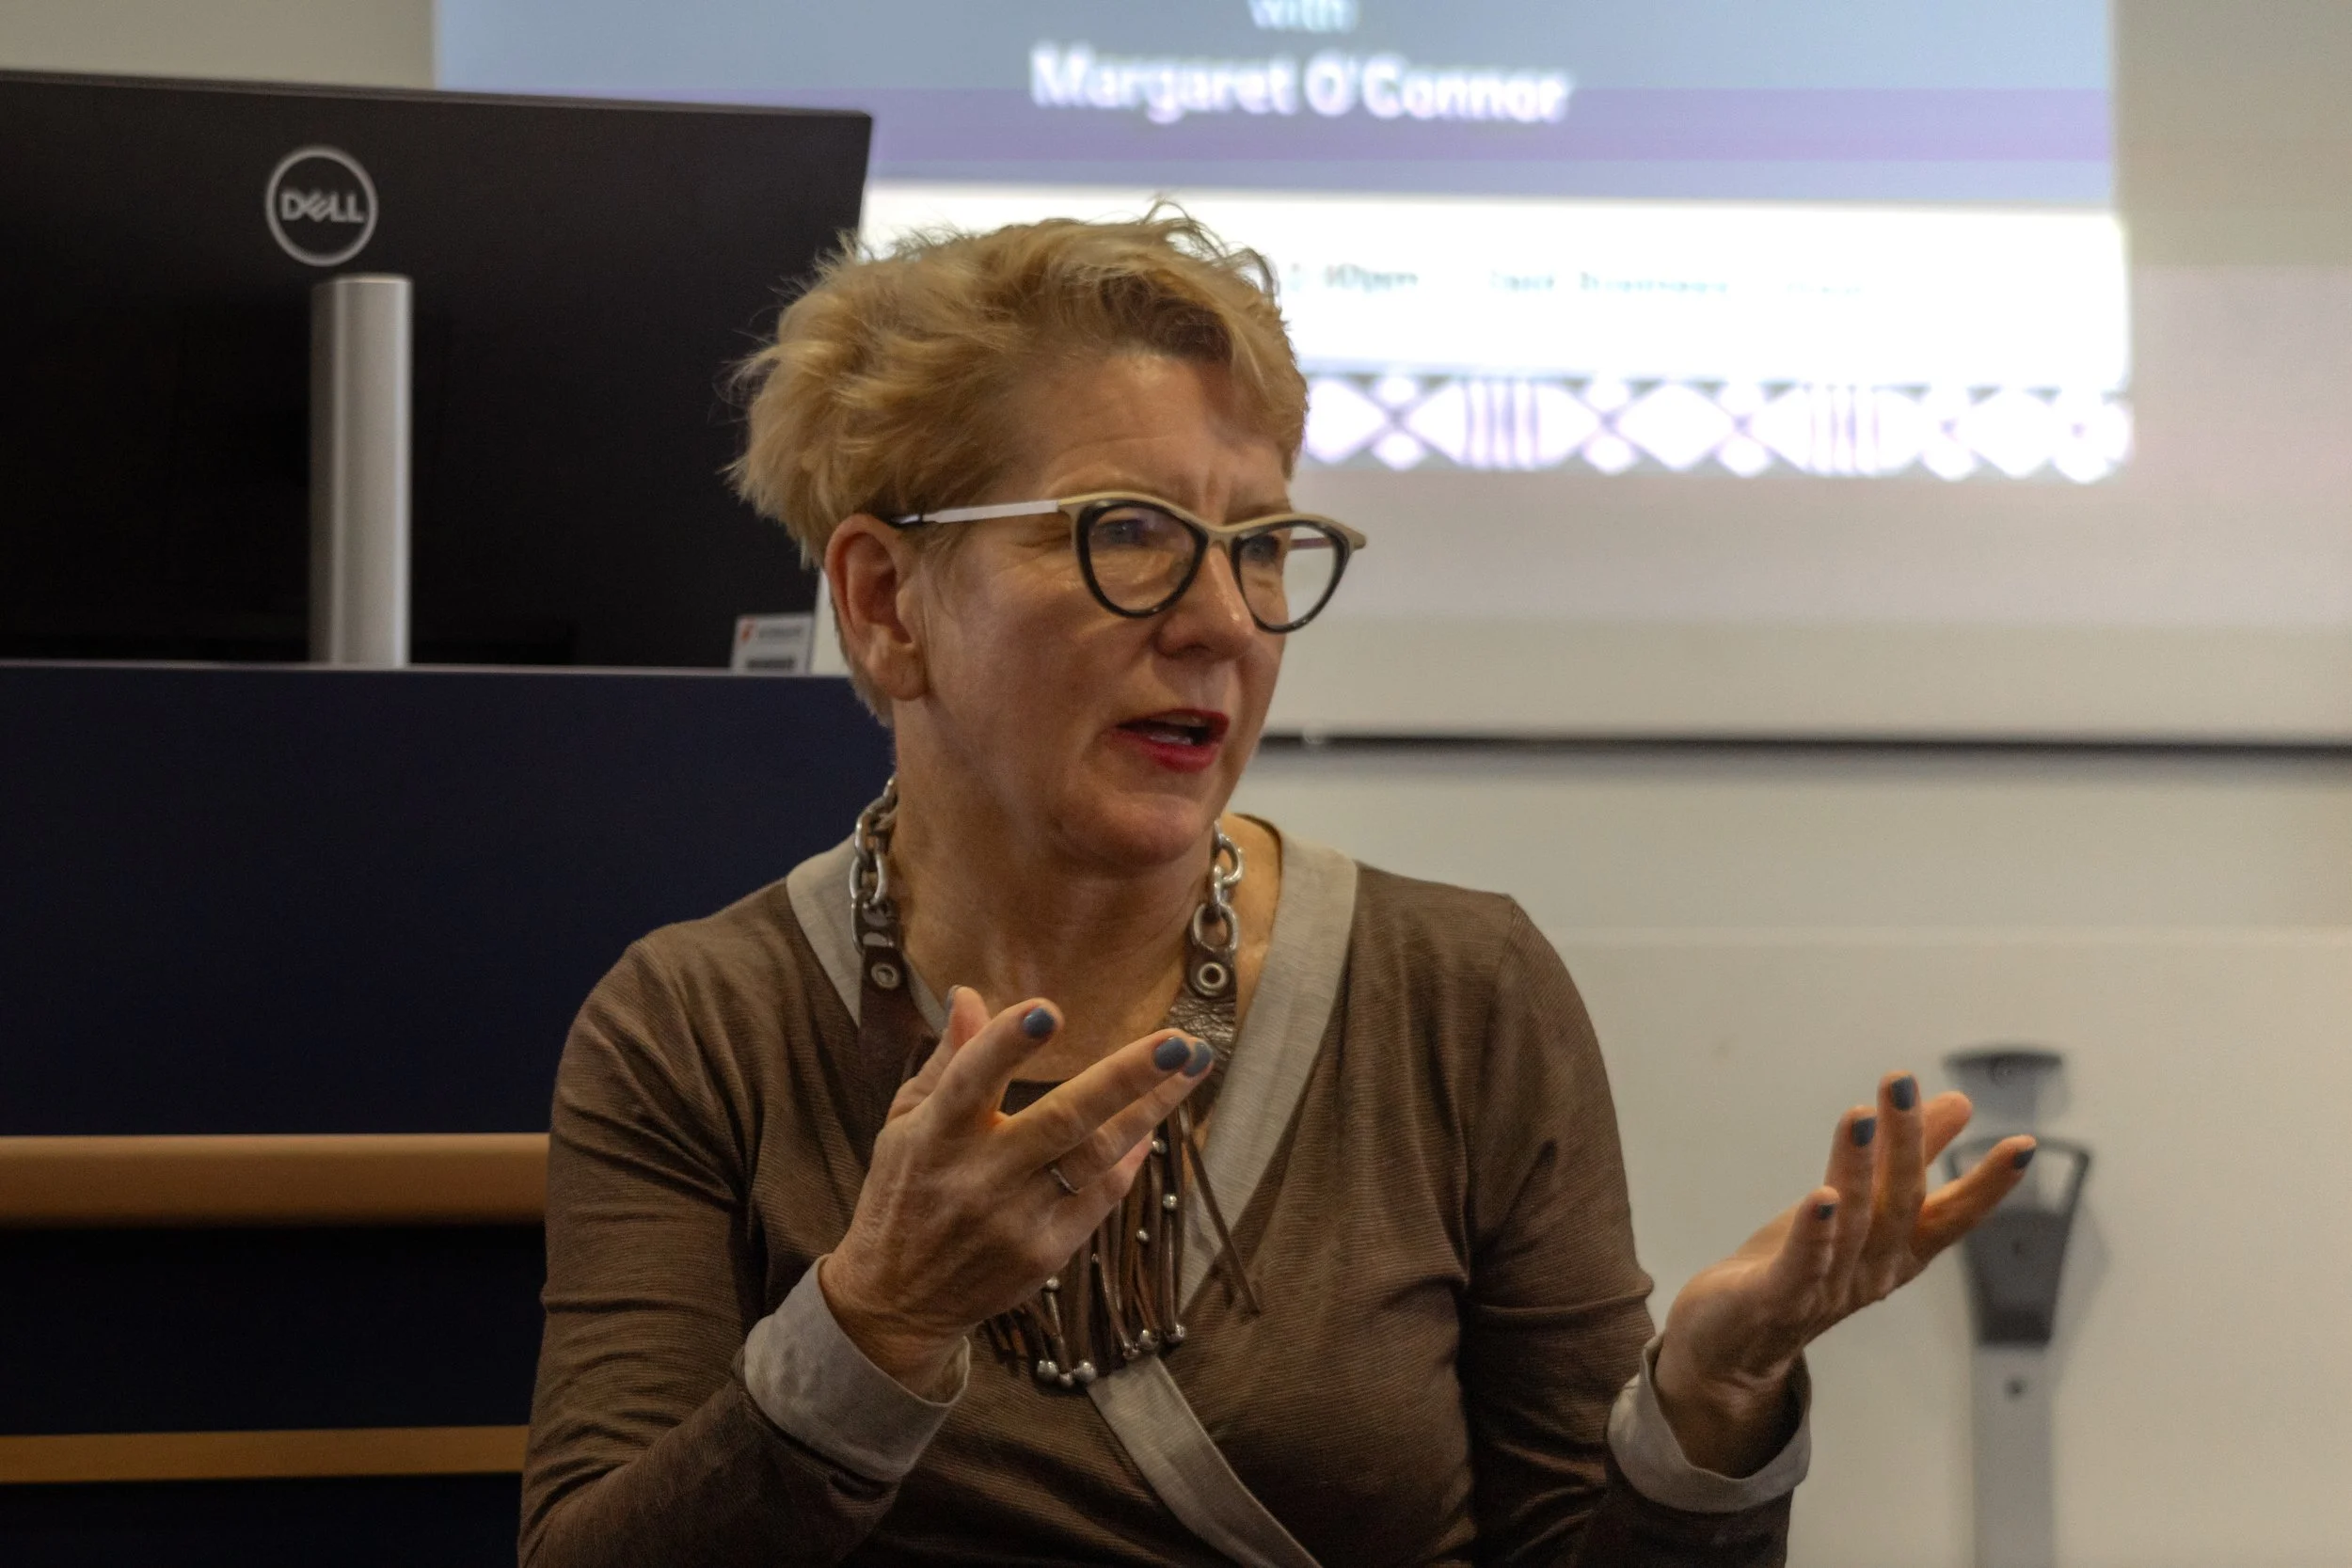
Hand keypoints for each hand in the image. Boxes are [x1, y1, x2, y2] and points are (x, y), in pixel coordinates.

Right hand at [818, 987, 1213, 1395]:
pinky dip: (1130, 1156)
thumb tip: (969, 996)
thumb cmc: (903, 1193)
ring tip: (1192, 1066)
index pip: (972, 1081)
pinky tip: (1153, 1121)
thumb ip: (948, 1061)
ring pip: (1098, 1157)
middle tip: (1177, 1043)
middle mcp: (979, 1179)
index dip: (1009, 1045)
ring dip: (1151, 1109)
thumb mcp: (905, 1122)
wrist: (899, 1300)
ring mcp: (1016, 1220)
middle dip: (1125, 1078)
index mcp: (935, 1137)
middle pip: (1062, 1120)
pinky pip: (1102, 1196)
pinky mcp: (1045, 1253)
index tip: (1049, 1010)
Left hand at [1652, 1073, 2035, 1473]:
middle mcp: (1872, 1272)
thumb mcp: (1862, 1207)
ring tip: (1862, 1115)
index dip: (1987, 1184)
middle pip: (1899, 1206)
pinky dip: (1813, 1232)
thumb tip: (1961, 1103)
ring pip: (1852, 1223)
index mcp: (1898, 1252)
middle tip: (1903, 1084)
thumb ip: (1912, 1158)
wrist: (1732, 1348)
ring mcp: (1826, 1289)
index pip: (1952, 1215)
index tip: (2024, 1145)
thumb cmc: (1803, 1267)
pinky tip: (1820, 1196)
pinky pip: (1801, 1265)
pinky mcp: (1777, 1299)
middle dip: (1906, 1144)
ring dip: (1857, 1166)